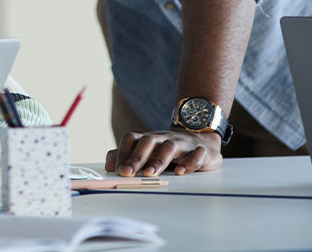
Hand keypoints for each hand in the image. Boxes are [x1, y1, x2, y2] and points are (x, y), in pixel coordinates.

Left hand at [105, 128, 222, 176]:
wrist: (202, 140)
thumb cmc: (169, 150)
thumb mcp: (148, 152)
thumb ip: (127, 157)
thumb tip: (108, 165)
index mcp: (149, 139)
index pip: (131, 139)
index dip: (122, 153)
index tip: (117, 171)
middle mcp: (163, 138)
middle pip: (148, 141)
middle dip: (136, 157)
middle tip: (127, 174)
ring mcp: (183, 142)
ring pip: (169, 146)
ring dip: (158, 160)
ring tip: (150, 174)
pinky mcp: (201, 151)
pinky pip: (196, 154)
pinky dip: (189, 162)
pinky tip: (180, 172)